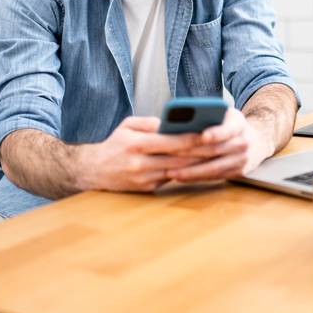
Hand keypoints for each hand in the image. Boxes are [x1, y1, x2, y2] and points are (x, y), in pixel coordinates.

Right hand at [79, 116, 203, 191]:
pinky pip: (170, 178)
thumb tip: (172, 123)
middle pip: (178, 158)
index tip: (208, 133)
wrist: (94, 170)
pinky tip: (197, 166)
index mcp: (137, 144)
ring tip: (213, 155)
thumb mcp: (127, 125)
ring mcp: (144, 178)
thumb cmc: (114, 144)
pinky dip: (184, 172)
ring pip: (177, 170)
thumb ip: (150, 123)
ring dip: (196, 164)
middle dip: (200, 152)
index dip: (192, 138)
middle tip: (218, 145)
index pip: (171, 141)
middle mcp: (140, 163)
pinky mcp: (147, 189)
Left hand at [166, 108, 273, 182]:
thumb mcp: (224, 114)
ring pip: (213, 168)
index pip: (228, 129)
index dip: (216, 133)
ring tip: (170, 172)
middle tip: (170, 154)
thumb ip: (207, 115)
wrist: (256, 141)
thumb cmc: (229, 124)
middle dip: (191, 153)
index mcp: (239, 124)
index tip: (202, 136)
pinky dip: (195, 177)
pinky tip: (179, 177)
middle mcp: (243, 143)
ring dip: (190, 171)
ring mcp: (241, 160)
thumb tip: (179, 120)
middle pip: (215, 150)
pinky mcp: (236, 173)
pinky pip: (213, 177)